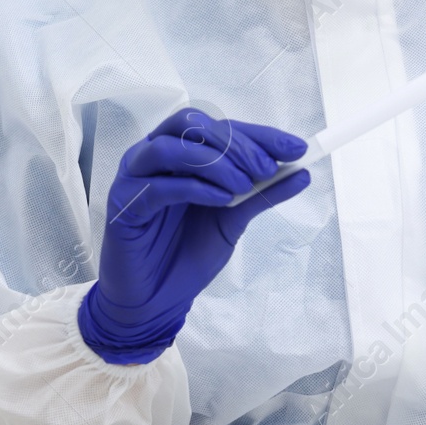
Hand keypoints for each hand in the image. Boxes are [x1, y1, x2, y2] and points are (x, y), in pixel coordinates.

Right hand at [77, 109, 309, 362]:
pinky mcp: (123, 205)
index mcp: (182, 152)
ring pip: (172, 147)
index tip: (297, 148)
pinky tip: (221, 200)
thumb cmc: (189, 253)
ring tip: (243, 186)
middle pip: (192, 124)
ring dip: (215, 162)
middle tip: (267, 169)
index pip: (221, 127)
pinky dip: (195, 187)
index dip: (260, 134)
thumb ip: (262, 193)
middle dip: (236, 143)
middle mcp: (155, 155)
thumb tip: (302, 172)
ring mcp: (134, 177)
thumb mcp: (234, 219)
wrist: (157, 300)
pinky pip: (158, 186)